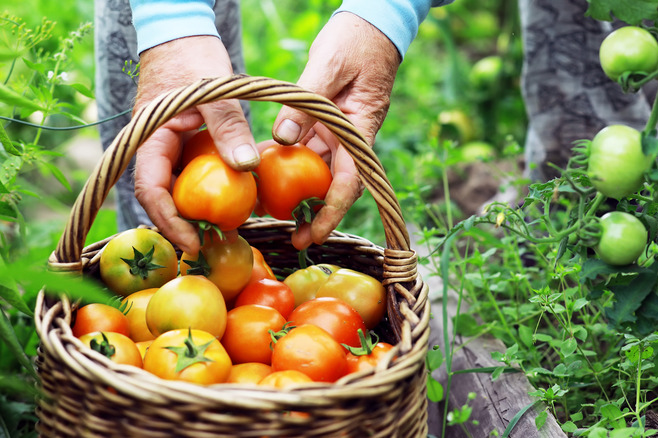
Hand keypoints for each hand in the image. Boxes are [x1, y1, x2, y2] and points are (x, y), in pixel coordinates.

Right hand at [133, 36, 258, 254]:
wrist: (182, 35)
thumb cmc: (192, 59)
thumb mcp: (215, 93)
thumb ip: (228, 128)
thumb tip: (247, 168)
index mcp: (149, 139)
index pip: (150, 190)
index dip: (169, 220)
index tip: (192, 240)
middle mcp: (154, 149)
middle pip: (164, 197)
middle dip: (185, 224)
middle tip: (214, 245)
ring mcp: (169, 149)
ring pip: (180, 189)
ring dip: (199, 211)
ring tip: (227, 230)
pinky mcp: (185, 146)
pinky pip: (195, 174)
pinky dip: (211, 189)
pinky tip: (235, 201)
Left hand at [271, 12, 401, 249]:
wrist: (371, 26)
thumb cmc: (355, 41)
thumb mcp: (327, 66)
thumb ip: (305, 104)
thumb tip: (281, 139)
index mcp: (358, 128)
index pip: (350, 181)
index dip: (332, 212)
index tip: (315, 234)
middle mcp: (350, 137)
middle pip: (335, 184)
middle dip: (316, 214)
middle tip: (293, 239)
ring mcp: (339, 131)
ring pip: (319, 170)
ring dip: (300, 192)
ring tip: (274, 212)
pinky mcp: (326, 123)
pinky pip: (308, 148)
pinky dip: (290, 162)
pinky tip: (267, 170)